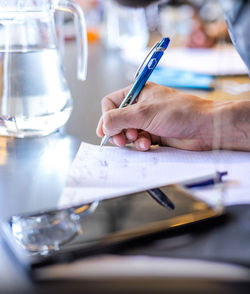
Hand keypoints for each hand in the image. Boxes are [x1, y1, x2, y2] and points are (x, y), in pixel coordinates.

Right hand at [96, 82, 215, 150]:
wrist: (204, 128)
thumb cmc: (180, 112)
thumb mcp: (144, 112)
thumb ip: (118, 118)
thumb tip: (104, 126)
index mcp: (137, 93)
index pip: (110, 103)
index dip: (106, 117)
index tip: (106, 131)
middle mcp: (141, 107)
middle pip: (117, 120)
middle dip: (118, 131)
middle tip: (122, 140)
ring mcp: (147, 121)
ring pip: (127, 132)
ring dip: (130, 139)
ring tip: (139, 140)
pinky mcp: (154, 134)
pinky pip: (138, 141)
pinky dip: (140, 144)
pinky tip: (147, 145)